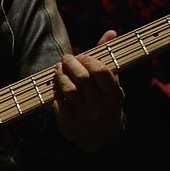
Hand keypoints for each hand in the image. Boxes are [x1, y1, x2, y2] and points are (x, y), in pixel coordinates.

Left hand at [54, 30, 123, 152]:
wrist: (100, 138)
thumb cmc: (105, 102)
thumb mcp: (110, 84)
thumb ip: (107, 58)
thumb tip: (110, 32)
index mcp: (113, 95)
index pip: (101, 71)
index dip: (88, 59)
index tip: (80, 56)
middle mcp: (100, 107)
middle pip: (82, 78)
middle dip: (71, 64)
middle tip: (66, 59)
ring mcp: (84, 116)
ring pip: (68, 90)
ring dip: (60, 76)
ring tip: (58, 69)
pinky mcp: (69, 124)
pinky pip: (58, 102)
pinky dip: (56, 92)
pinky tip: (56, 87)